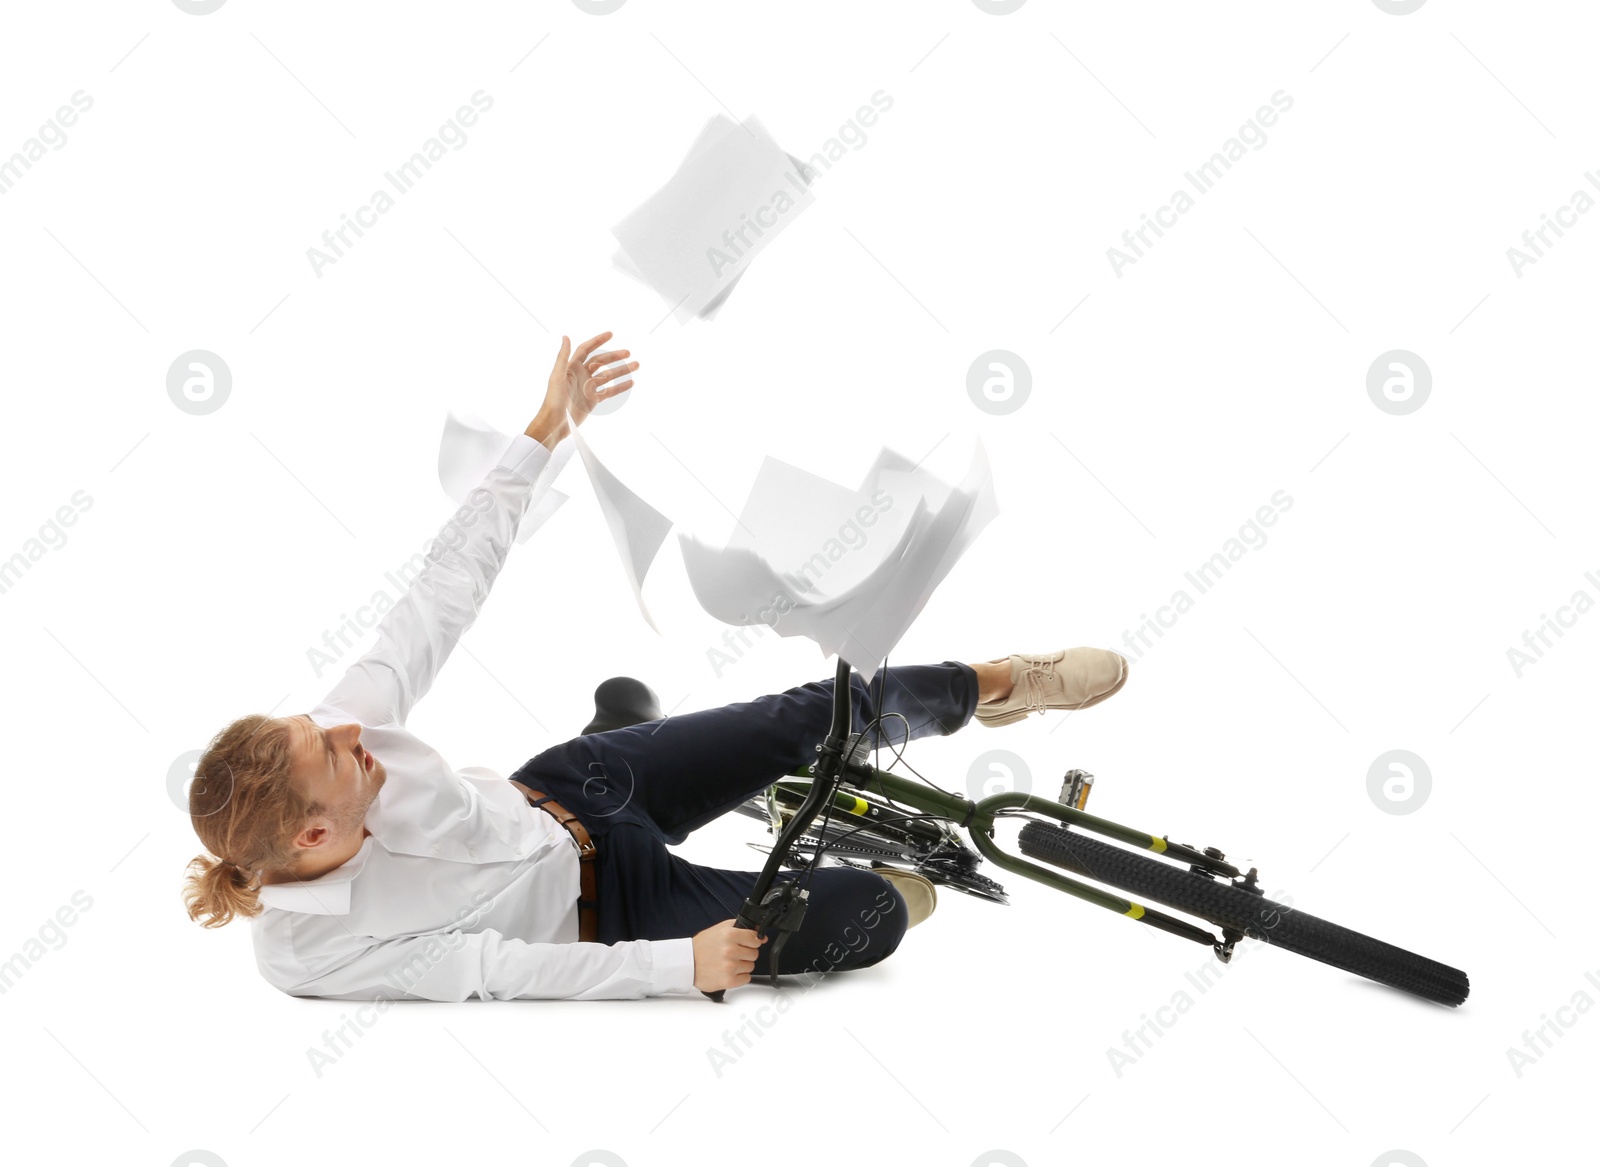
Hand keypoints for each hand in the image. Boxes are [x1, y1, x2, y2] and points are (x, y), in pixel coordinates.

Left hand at [526, 331, 639, 446]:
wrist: (555, 423)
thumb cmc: (552, 400)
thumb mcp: (557, 377)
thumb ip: (562, 357)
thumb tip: (565, 336)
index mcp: (571, 368)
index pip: (586, 350)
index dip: (598, 341)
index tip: (611, 334)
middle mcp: (581, 375)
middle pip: (601, 361)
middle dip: (614, 356)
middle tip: (628, 353)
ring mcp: (588, 388)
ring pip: (607, 376)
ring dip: (621, 370)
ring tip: (636, 365)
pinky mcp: (593, 400)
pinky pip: (609, 391)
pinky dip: (620, 387)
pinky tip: (631, 382)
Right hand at [692, 919, 766, 992]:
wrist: (687, 963)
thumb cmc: (702, 947)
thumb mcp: (720, 929)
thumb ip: (741, 928)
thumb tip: (761, 935)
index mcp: (729, 935)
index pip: (755, 939)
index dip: (751, 942)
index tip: (746, 944)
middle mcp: (730, 950)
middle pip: (754, 953)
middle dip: (745, 953)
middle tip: (733, 954)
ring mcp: (730, 966)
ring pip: (750, 966)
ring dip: (742, 965)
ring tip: (728, 963)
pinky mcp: (729, 981)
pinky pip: (746, 978)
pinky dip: (739, 977)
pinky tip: (729, 972)